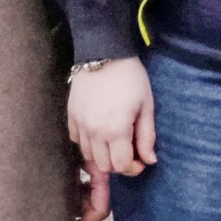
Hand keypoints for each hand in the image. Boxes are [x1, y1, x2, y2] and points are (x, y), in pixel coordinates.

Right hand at [66, 58, 156, 220]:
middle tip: (129, 151)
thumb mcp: (146, 105)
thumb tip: (150, 160)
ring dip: (102, 154)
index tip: (140, 161)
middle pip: (103, 165)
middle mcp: (94, 132)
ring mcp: (79, 124)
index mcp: (115, 130)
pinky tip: (98, 132)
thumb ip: (146, 136)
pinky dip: (87, 142)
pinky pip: (76, 140)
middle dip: (118, 163)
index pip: (120, 165)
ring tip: (114, 142)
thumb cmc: (131, 78)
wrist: (104, 53)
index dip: (132, 167)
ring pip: (88, 155)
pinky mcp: (70, 116)